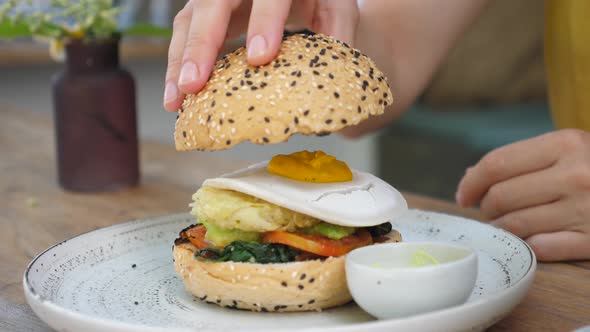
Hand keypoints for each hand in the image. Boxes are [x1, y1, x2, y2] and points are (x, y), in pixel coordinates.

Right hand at [163, 0, 358, 111]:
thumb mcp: (335, 10)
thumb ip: (336, 37)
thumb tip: (327, 88)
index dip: (264, 22)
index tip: (259, 58)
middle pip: (214, 2)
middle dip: (202, 43)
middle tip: (195, 83)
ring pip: (189, 18)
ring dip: (180, 60)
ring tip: (177, 100)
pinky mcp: (204, 9)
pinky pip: (184, 32)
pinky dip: (176, 64)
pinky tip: (176, 95)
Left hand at [456, 129, 589, 260]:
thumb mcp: (571, 149)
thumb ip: (523, 159)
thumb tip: (470, 176)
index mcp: (568, 143)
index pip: (496, 165)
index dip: (471, 183)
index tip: (464, 194)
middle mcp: (577, 175)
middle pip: (500, 198)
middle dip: (487, 208)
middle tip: (490, 210)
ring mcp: (588, 210)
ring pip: (515, 226)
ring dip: (502, 229)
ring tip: (506, 224)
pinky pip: (541, 249)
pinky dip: (528, 245)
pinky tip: (532, 238)